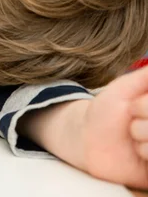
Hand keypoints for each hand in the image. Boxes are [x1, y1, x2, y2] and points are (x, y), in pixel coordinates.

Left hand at [20, 66, 147, 189]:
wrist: (88, 139)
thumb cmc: (106, 112)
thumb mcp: (125, 87)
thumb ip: (146, 76)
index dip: (143, 106)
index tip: (132, 107)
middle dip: (142, 122)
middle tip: (130, 124)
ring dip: (141, 138)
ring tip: (132, 139)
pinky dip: (146, 153)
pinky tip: (137, 152)